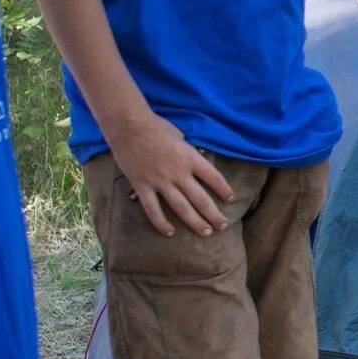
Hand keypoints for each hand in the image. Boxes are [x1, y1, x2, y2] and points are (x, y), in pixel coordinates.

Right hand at [107, 110, 232, 236]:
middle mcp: (178, 173)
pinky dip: (161, 223)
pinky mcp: (142, 186)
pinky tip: (169, 233)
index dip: (224, 189)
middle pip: (201, 199)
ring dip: (195, 222)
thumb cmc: (155, 126)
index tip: (229, 198)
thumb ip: (188, 152)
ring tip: (206, 233)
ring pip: (181, 208)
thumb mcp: (180, 136)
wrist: (128, 125)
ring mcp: (160, 182)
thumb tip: (194, 161)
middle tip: (222, 226)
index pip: (213, 177)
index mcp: (190, 158)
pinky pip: (153, 209)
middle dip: (214, 215)